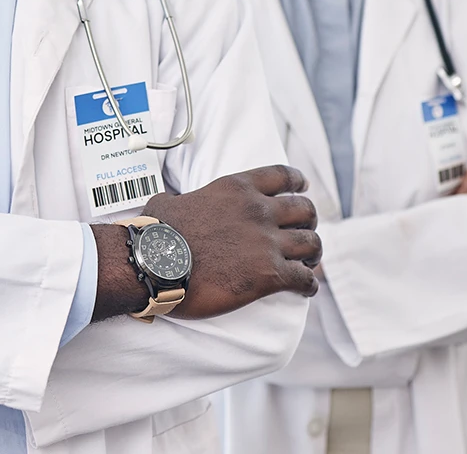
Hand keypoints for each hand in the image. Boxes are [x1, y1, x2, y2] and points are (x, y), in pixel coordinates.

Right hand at [91, 165, 320, 321]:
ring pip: (312, 244)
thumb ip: (184, 200)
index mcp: (237, 189)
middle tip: (303, 234)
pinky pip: (304, 278)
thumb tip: (171, 204)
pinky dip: (308, 285)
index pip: (282, 176)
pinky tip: (305, 290)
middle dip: (308, 222)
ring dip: (313, 255)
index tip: (303, 187)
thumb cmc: (155, 235)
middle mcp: (259, 211)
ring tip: (308, 264)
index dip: (297, 182)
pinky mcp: (269, 275)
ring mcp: (267, 242)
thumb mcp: (170, 202)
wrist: (154, 264)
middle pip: (305, 210)